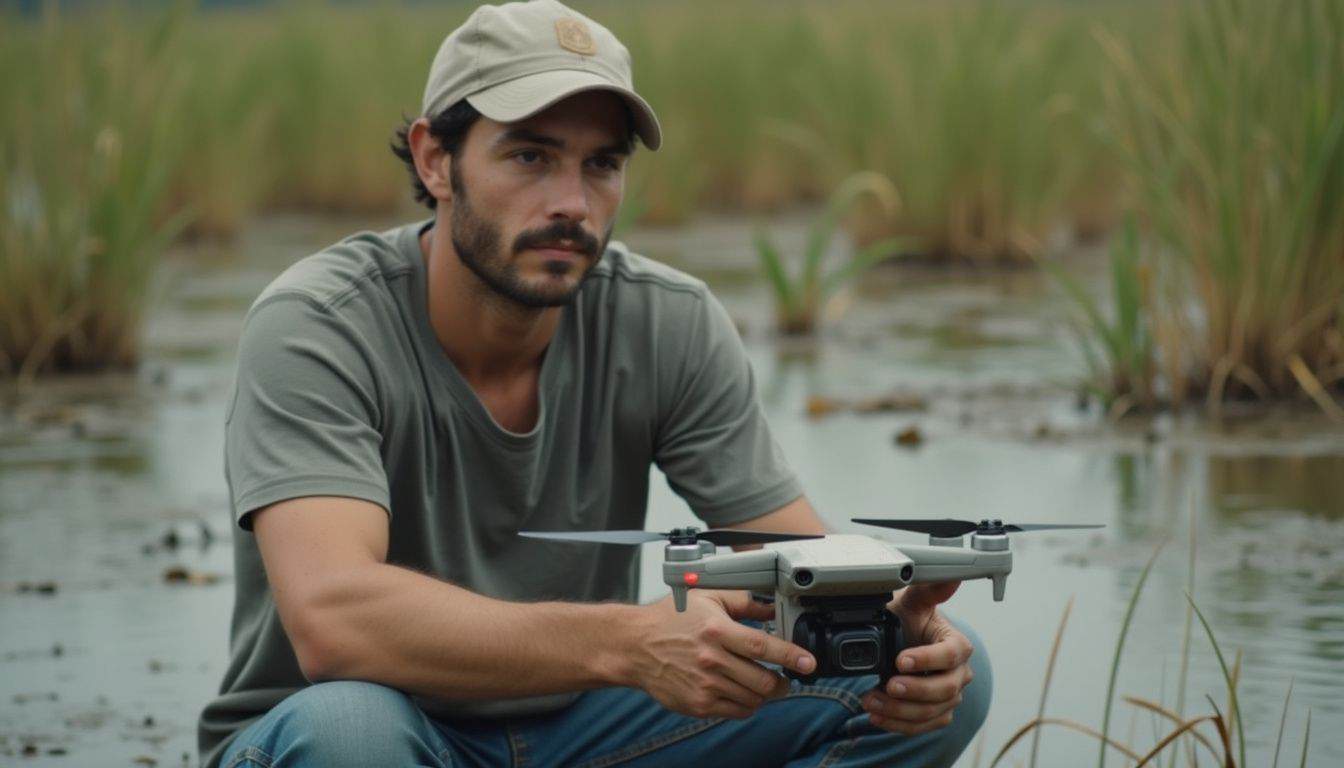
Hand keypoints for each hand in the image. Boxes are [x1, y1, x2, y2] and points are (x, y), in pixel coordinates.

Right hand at [627, 589, 816, 719]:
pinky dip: (747, 705)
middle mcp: (711, 659)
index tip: (808, 662)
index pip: (763, 647)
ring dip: (765, 694)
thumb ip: (743, 601)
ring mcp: (704, 685)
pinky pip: (736, 711)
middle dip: (781, 682)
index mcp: (716, 630)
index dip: (790, 656)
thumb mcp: (706, 598)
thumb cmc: (669, 619)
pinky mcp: (697, 704)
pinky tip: (743, 693)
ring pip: (752, 699)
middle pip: (762, 680)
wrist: (634, 645)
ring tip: (763, 684)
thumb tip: (772, 607)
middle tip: (785, 678)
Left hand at [863, 581, 974, 734]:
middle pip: (945, 689)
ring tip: (871, 701)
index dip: (927, 659)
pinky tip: (877, 716)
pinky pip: (923, 727)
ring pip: (933, 712)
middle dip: (914, 690)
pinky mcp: (936, 715)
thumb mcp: (913, 603)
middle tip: (887, 685)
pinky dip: (898, 724)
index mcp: (957, 645)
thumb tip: (951, 576)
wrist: (897, 644)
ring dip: (900, 711)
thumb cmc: (908, 622)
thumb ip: (929, 590)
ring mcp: (948, 697)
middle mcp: (959, 674)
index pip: (951, 655)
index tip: (900, 660)